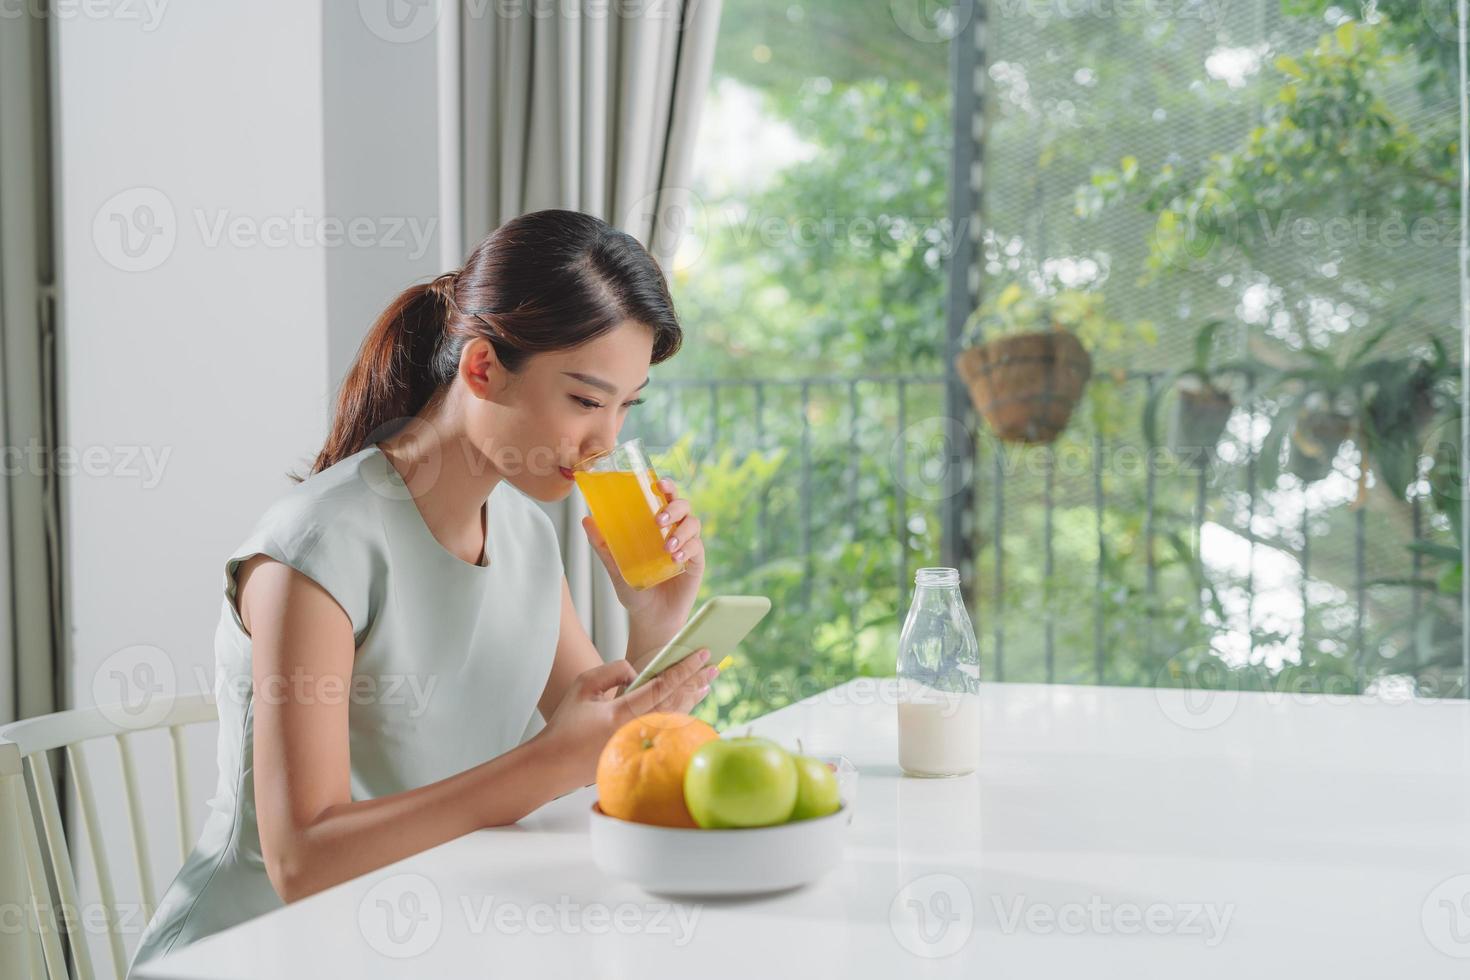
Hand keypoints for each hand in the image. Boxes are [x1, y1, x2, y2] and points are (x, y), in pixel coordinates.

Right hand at [535, 651, 717, 788]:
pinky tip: (690, 701)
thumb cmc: (566, 723)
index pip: (661, 687)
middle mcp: (635, 732)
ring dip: (692, 697)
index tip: (701, 654)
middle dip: (695, 681)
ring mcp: (639, 746)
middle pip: (676, 702)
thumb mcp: (584, 685)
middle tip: (713, 664)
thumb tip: (638, 673)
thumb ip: (613, 670)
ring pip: (675, 717)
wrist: (555, 764)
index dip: (684, 669)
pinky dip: (681, 712)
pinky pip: (667, 729)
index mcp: (620, 714)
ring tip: (707, 680)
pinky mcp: (639, 754)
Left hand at [582, 477, 705, 651]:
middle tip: (659, 520)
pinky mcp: (696, 562)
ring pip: (693, 523)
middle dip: (673, 507)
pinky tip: (675, 556)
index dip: (666, 486)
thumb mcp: (615, 566)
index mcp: (657, 525)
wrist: (649, 618)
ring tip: (666, 545)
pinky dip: (688, 548)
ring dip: (681, 529)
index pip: (664, 498)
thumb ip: (603, 544)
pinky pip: (697, 547)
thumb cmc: (634, 589)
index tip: (658, 483)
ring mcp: (687, 546)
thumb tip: (586, 519)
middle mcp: (674, 531)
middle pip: (683, 505)